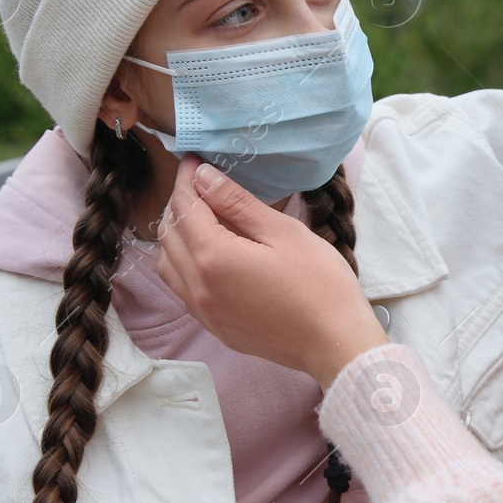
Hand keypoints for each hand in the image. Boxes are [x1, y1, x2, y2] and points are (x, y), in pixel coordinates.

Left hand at [158, 156, 389, 388]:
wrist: (335, 342)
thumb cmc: (319, 283)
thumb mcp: (283, 232)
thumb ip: (237, 203)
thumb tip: (204, 177)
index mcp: (213, 257)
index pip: (185, 208)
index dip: (187, 179)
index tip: (196, 159)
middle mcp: (197, 287)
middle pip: (169, 235)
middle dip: (179, 204)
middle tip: (201, 184)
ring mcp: (203, 312)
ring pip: (167, 264)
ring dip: (176, 235)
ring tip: (201, 217)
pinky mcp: (214, 327)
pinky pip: (181, 289)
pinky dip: (182, 263)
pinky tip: (206, 255)